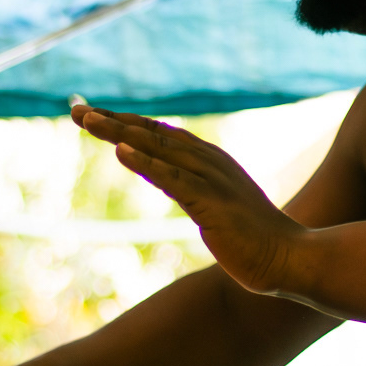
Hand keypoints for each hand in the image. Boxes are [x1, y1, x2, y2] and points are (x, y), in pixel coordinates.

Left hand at [71, 105, 309, 294]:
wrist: (289, 258)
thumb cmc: (254, 240)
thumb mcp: (216, 207)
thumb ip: (193, 190)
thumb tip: (168, 180)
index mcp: (209, 161)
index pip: (160, 134)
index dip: (125, 122)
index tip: (92, 114)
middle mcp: (208, 162)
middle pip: (153, 133)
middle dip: (113, 119)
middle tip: (76, 107)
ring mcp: (211, 180)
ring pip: (157, 148)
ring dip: (120, 131)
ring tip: (87, 119)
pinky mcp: (212, 203)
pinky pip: (173, 179)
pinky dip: (146, 162)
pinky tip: (121, 150)